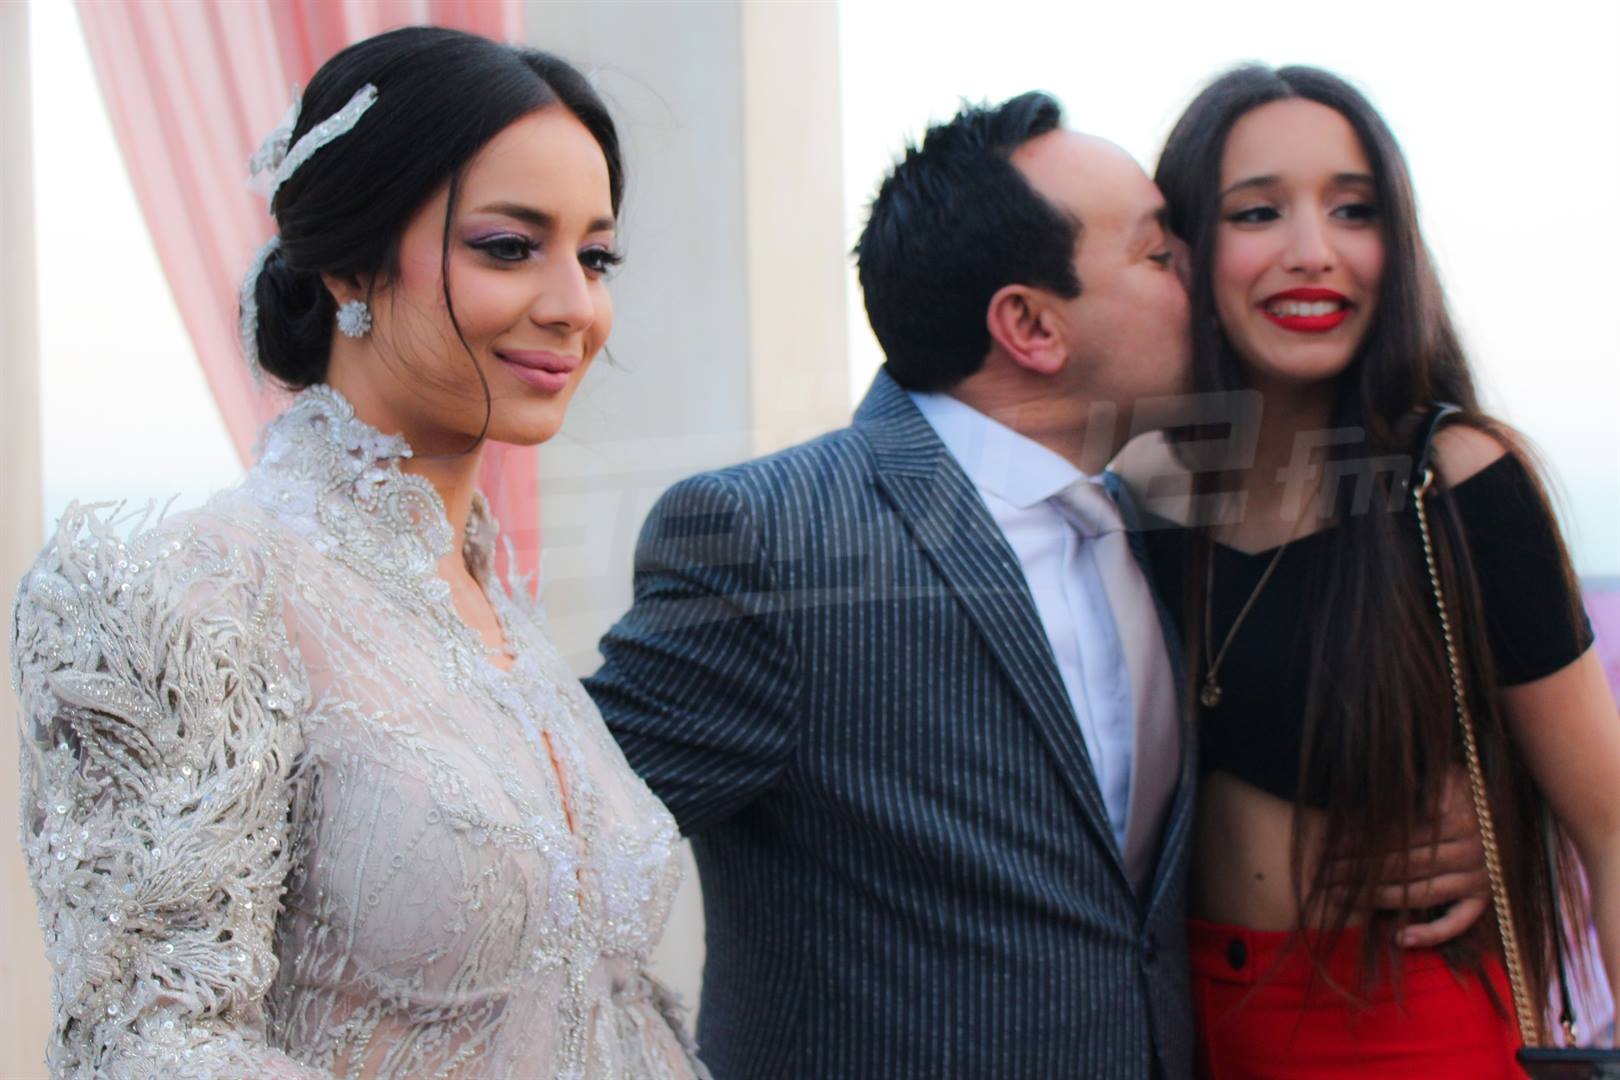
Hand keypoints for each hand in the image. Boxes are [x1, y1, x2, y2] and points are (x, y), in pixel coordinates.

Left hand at [1324, 766, 1489, 947]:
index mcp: (1459, 818)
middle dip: (1358, 870)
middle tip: (1324, 872)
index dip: (1361, 841)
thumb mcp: (1446, 772)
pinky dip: (1431, 934)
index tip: (1330, 846)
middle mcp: (1472, 851)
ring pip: (1421, 894)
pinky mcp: (1485, 899)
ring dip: (1378, 898)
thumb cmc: (1467, 788)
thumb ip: (1420, 781)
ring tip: (1340, 897)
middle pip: (1404, 865)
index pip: (1399, 835)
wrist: (1508, 810)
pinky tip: (1399, 938)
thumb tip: (1389, 781)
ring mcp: (1480, 879)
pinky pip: (1458, 922)